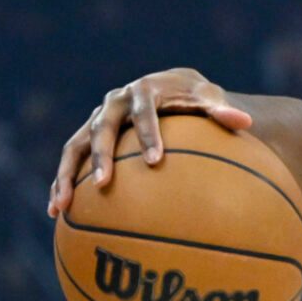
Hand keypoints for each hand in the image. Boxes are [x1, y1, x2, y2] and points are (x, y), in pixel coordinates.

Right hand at [48, 67, 253, 215]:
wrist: (170, 88)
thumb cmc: (195, 99)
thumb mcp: (209, 99)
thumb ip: (221, 111)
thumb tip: (244, 122)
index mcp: (143, 90)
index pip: (145, 111)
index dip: (148, 134)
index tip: (156, 161)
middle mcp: (114, 103)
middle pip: (101, 128)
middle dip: (101, 156)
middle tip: (105, 184)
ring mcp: (97, 120)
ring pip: (75, 145)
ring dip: (66, 175)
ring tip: (63, 205)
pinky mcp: (88, 136)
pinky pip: (71, 161)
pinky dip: (62, 183)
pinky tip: (57, 211)